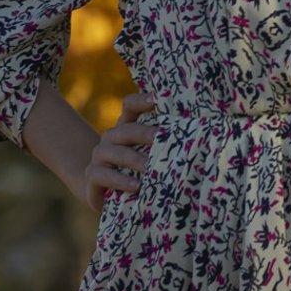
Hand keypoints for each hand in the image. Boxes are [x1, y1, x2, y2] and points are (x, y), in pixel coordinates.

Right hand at [83, 91, 158, 212]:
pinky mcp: (92, 176)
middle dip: (144, 133)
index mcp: (126, 128)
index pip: (130, 106)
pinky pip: (103, 175)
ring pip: (114, 152)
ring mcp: (99, 156)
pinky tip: (136, 186)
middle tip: (161, 138)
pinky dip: (120, 181)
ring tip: (149, 167)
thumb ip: (163, 145)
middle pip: (125, 130)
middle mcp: (111, 138)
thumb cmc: (135, 171)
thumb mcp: (148, 156)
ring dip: (133, 159)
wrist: (103, 192)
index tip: (158, 98)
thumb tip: (198, 139)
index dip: (141, 101)